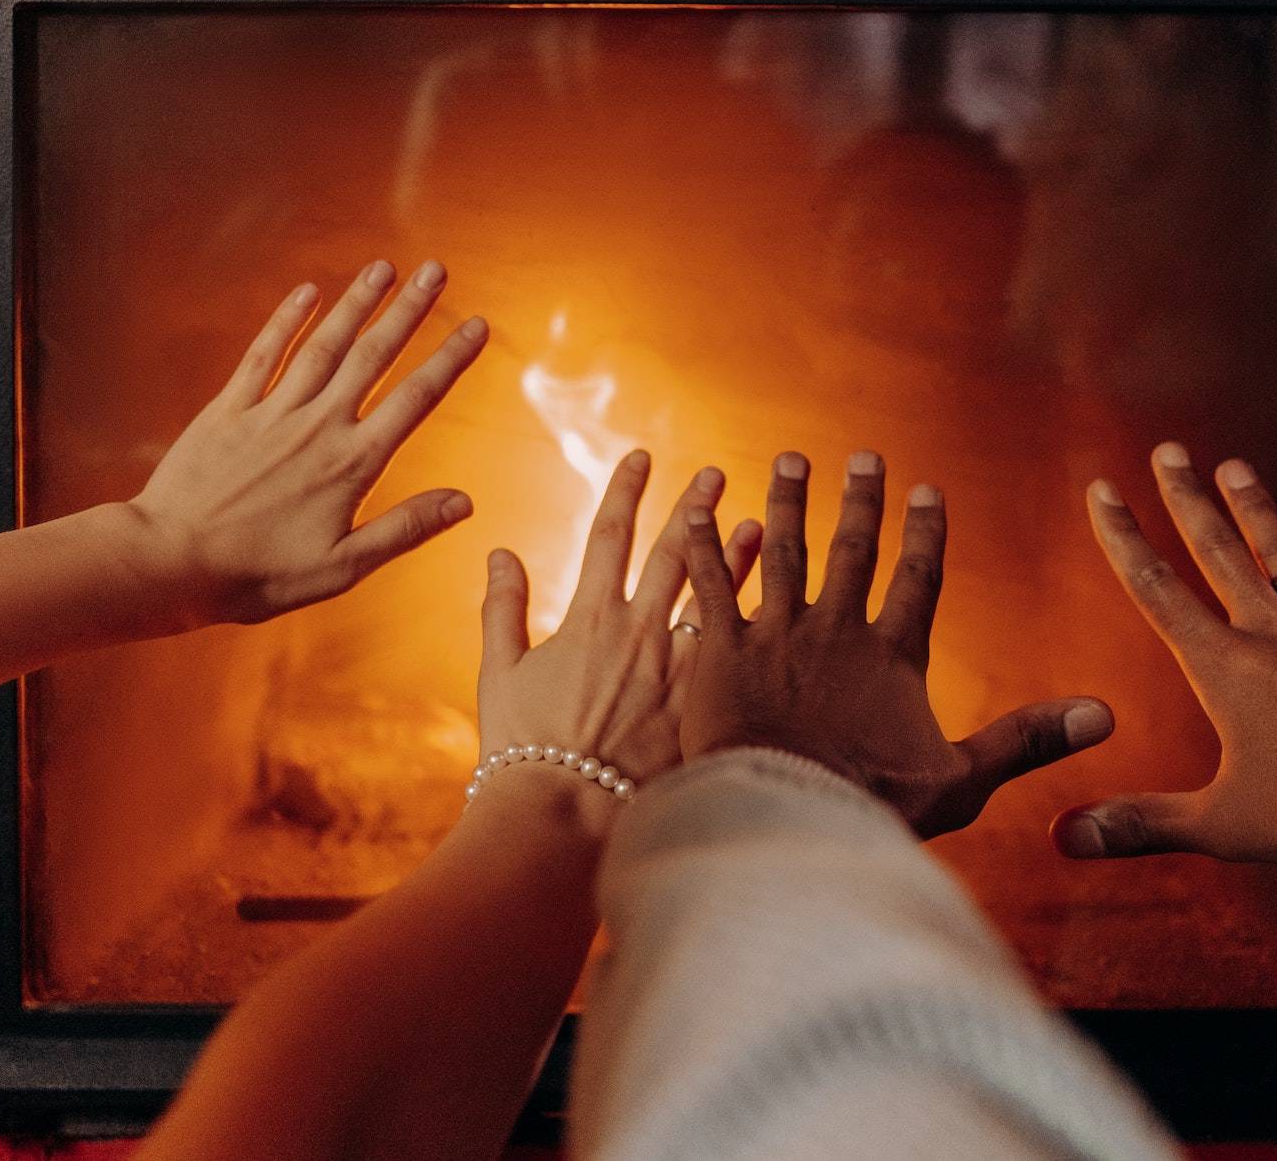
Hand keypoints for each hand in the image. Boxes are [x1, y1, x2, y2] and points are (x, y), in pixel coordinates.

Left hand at [124, 259, 487, 627]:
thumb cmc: (259, 575)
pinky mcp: (228, 410)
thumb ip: (404, 529)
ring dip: (356, 303)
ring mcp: (271, 412)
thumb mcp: (342, 568)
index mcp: (352, 464)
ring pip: (324, 345)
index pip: (415, 399)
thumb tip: (465, 502)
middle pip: (374, 356)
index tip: (478, 324)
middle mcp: (317, 426)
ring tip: (384, 267)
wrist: (170, 562)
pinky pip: (263, 354)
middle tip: (437, 269)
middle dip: (410, 310)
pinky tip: (307, 291)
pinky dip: (287, 320)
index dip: (451, 359)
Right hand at [478, 450, 760, 823]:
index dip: (627, 489)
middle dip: (695, 507)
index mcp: (588, 618)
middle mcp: (640, 632)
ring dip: (738, 557)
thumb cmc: (524, 754)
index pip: (609, 533)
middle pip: (675, 553)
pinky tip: (777, 608)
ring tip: (759, 524)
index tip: (643, 457)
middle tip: (717, 474)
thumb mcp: (500, 674)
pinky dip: (755, 624)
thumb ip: (502, 608)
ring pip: (718, 597)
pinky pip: (737, 654)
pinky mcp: (705, 707)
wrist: (563, 819)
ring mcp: (678, 669)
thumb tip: (499, 553)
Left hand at [681, 450, 1112, 837]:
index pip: (917, 579)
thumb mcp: (963, 780)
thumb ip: (1028, 739)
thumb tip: (1106, 716)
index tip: (927, 491)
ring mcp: (776, 635)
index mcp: (893, 656)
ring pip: (784, 551)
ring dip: (788, 503)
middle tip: (862, 457)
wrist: (786, 818)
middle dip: (860, 500)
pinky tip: (695, 507)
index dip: (924, 534)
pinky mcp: (721, 650)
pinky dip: (704, 544)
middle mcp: (836, 630)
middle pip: (852, 551)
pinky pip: (712, 584)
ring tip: (789, 461)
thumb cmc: (873, 807)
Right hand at [1056, 444, 1276, 920]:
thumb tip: (1068, 835)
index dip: (1123, 538)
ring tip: (1236, 469)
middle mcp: (1273, 636)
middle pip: (1218, 552)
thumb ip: (1142, 824)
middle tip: (1169, 452)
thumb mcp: (1221, 824)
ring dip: (1257, 511)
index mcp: (1225, 670)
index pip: (1156, 589)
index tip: (1103, 491)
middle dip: (1186, 499)